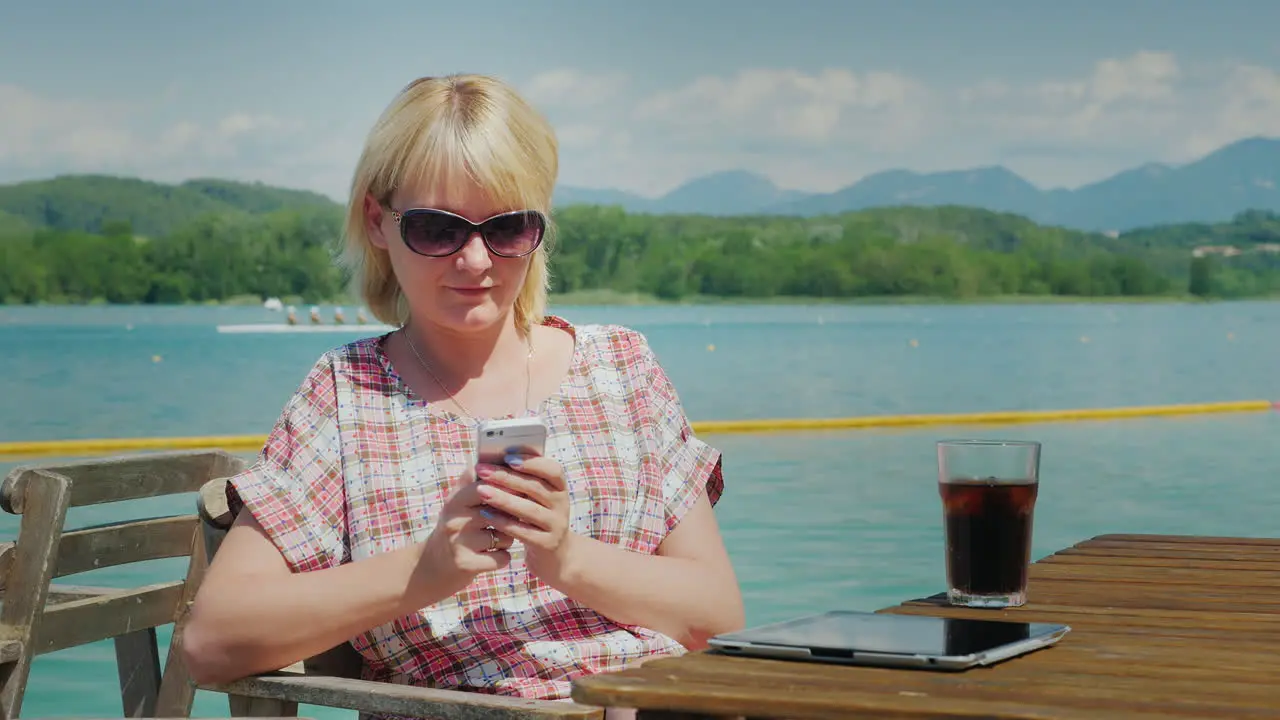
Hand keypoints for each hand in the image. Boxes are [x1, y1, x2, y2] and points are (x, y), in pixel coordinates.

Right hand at [418, 474, 513, 597]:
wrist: (430, 568)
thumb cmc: (454, 529)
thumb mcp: (457, 503)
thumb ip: (473, 481)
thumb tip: (491, 454)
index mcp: (455, 500)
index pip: (487, 485)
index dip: (508, 486)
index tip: (522, 490)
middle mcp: (454, 518)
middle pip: (500, 511)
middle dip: (512, 515)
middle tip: (515, 518)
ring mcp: (459, 542)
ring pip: (504, 535)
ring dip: (507, 539)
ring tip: (495, 539)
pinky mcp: (466, 564)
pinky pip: (501, 557)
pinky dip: (501, 558)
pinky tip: (492, 556)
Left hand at [474, 454, 573, 580]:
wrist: (554, 554)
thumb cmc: (536, 517)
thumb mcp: (534, 498)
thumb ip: (520, 481)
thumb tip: (491, 463)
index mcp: (560, 488)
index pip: (553, 470)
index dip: (532, 462)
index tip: (508, 457)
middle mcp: (562, 505)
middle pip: (535, 487)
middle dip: (506, 477)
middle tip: (482, 471)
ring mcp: (556, 525)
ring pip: (529, 509)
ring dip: (503, 498)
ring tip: (481, 491)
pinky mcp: (547, 544)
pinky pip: (523, 531)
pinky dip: (503, 521)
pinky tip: (486, 514)